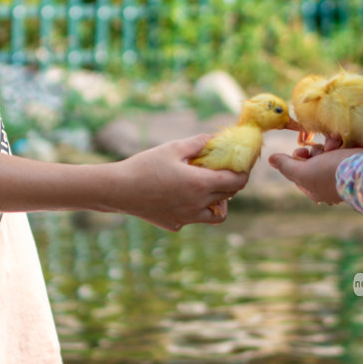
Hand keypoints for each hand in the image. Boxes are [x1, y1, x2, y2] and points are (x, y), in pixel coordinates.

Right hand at [111, 134, 248, 230]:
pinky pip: (195, 218)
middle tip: (225, 172)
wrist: (118, 190)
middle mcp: (198, 205)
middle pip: (229, 196)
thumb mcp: (173, 148)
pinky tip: (182, 198)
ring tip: (209, 190)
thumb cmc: (145, 166)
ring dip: (219, 203)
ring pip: (217, 215)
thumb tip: (214, 138)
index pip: (236, 181)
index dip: (244, 172)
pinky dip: (196, 209)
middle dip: (232, 184)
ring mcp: (188, 218)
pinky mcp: (176, 225)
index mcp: (201, 184)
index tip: (243, 165)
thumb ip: (198, 143)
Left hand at [269, 136, 362, 204]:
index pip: (299, 171)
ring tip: (334, 144)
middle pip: (313, 158)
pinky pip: (342, 145)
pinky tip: (343, 140)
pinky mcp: (355, 157)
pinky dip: (341, 140)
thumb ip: (285, 166)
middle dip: (315, 149)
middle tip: (320, 149)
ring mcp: (343, 169)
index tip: (302, 151)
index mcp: (315, 188)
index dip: (298, 159)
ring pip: (328, 149)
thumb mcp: (303, 172)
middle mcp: (328, 180)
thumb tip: (270, 160)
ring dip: (328, 143)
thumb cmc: (332, 173)